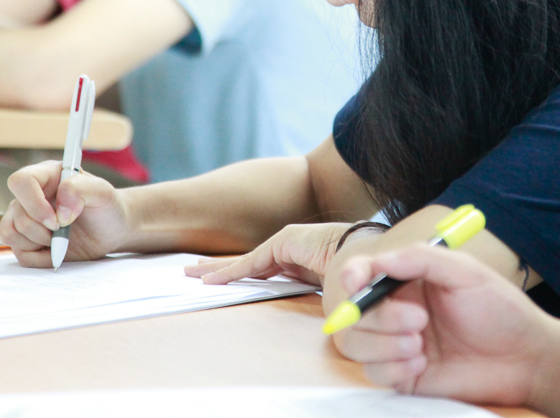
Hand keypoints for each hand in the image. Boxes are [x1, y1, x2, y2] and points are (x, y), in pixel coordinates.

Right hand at [0, 160, 132, 267]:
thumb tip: (60, 212)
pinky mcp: (25, 240)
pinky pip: (18, 252)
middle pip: (16, 214)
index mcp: (46, 175)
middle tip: (64, 230)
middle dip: (41, 230)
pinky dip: (38, 256)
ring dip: (37, 242)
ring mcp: (24, 217)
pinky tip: (55, 248)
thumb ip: (80, 190)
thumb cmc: (106, 206)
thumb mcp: (103, 192)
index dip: (34, 204)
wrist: (111, 230)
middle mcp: (31, 195)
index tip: (57, 221)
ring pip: (10, 233)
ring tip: (59, 238)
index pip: (21, 181)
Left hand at [184, 222, 351, 286]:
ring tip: (193, 273)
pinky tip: (211, 281)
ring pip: (243, 262)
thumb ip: (313, 294)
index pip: (262, 268)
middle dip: (220, 267)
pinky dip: (229, 273)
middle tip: (196, 272)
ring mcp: (284, 244)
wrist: (367, 253)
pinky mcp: (282, 243)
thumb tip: (316, 315)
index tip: (221, 280)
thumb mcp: (327, 288)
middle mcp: (288, 250)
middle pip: (247, 263)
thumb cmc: (355, 273)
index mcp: (298, 260)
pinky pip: (250, 264)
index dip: (240, 274)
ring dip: (217, 269)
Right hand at [331, 245, 557, 405]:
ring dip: (383, 345)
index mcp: (407, 280)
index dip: (352, 276)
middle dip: (379, 318)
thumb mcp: (466, 273)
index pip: (362, 274)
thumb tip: (380, 261)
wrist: (525, 359)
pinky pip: (374, 374)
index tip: (356, 282)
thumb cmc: (500, 310)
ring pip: (355, 345)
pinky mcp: (403, 376)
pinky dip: (392, 369)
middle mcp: (396, 311)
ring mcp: (396, 345)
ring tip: (420, 346)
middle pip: (353, 313)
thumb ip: (422, 259)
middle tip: (419, 320)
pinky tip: (421, 365)